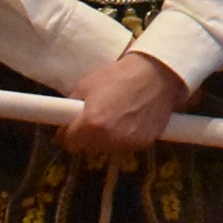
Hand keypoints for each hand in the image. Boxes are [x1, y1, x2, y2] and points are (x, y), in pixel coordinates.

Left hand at [63, 51, 188, 157]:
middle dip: (86, 136)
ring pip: (106, 149)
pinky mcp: (144, 143)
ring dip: (105, 138)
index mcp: (91, 124)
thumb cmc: (120, 75)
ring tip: (114, 118)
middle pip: (86, 148)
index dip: (68, 133)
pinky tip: (130, 121)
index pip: (68, 143)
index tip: (72, 125)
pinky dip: (124, 137)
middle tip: (94, 119)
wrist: (157, 74)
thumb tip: (64, 118)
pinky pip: (125, 146)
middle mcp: (108, 139)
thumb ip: (71, 106)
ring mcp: (128, 143)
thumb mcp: (86, 85)